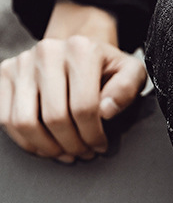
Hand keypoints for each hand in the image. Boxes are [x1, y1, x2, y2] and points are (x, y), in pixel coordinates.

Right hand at [0, 0, 145, 163]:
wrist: (76, 50)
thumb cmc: (105, 68)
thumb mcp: (130, 72)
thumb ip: (127, 88)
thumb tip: (106, 110)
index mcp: (80, 49)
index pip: (84, 108)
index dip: (93, 136)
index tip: (100, 145)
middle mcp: (47, 51)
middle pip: (55, 118)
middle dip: (73, 145)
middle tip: (84, 152)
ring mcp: (22, 62)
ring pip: (26, 122)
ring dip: (48, 148)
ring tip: (65, 152)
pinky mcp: (5, 73)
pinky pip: (6, 119)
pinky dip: (26, 141)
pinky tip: (45, 146)